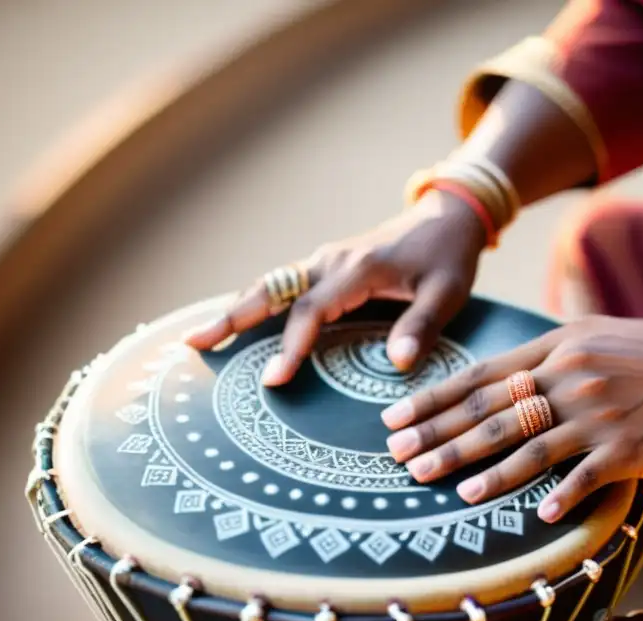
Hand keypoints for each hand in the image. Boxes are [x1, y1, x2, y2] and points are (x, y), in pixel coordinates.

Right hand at [184, 191, 487, 384]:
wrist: (447, 218)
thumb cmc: (449, 258)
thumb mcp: (447, 292)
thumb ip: (422, 325)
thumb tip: (397, 364)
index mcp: (358, 269)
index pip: (313, 311)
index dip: (292, 346)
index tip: (274, 379)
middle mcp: (332, 261)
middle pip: (272, 290)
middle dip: (232, 317)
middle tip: (193, 344)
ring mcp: (325, 261)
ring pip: (271, 284)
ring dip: (235, 309)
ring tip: (198, 337)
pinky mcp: (327, 266)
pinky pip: (283, 284)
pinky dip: (255, 301)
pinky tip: (235, 322)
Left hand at [380, 316, 642, 521]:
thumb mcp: (603, 334)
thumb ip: (554, 350)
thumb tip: (508, 372)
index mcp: (561, 345)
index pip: (482, 375)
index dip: (434, 399)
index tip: (395, 417)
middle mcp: (572, 377)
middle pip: (492, 412)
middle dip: (440, 437)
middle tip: (398, 458)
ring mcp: (599, 415)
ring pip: (527, 446)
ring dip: (483, 471)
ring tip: (446, 490)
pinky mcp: (628, 450)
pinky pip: (583, 478)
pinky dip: (557, 496)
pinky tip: (532, 516)